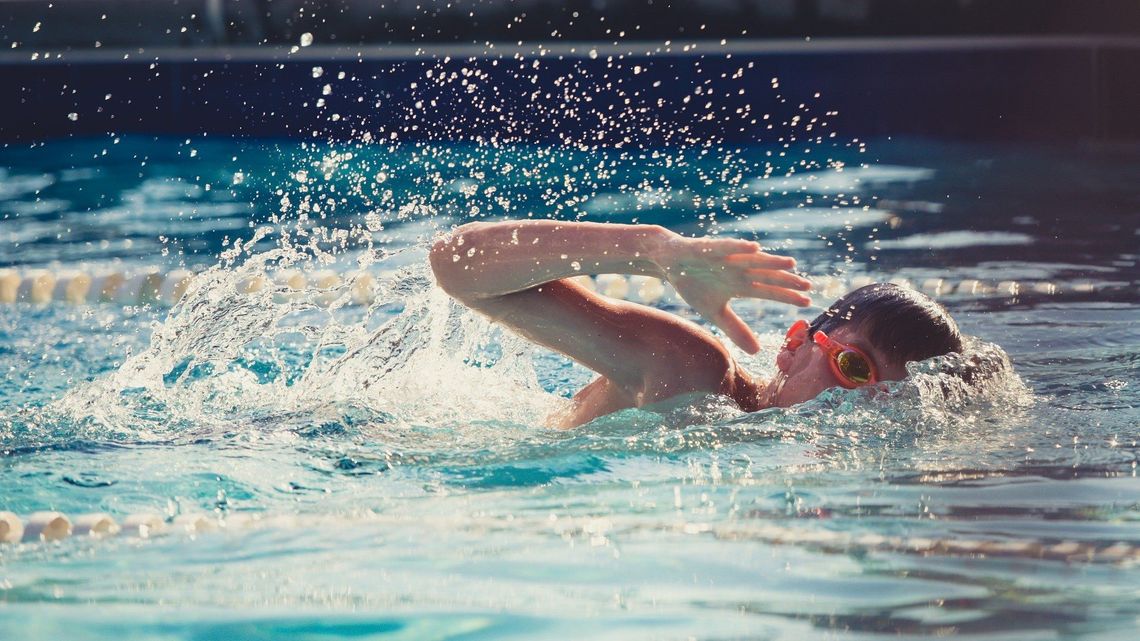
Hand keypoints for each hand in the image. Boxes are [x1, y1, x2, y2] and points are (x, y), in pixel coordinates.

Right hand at [656, 233, 811, 353]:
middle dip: (786, 280)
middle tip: (808, 286)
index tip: (807, 303)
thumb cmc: (694, 284)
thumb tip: (756, 351)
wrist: (669, 263)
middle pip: (766, 275)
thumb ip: (735, 329)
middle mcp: (738, 269)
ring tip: (791, 264)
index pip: (768, 291)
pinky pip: (726, 247)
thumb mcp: (715, 312)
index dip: (787, 296)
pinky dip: (739, 247)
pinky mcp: (709, 248)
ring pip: (752, 260)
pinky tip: (754, 248)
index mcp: (740, 285)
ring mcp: (726, 257)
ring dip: (770, 261)